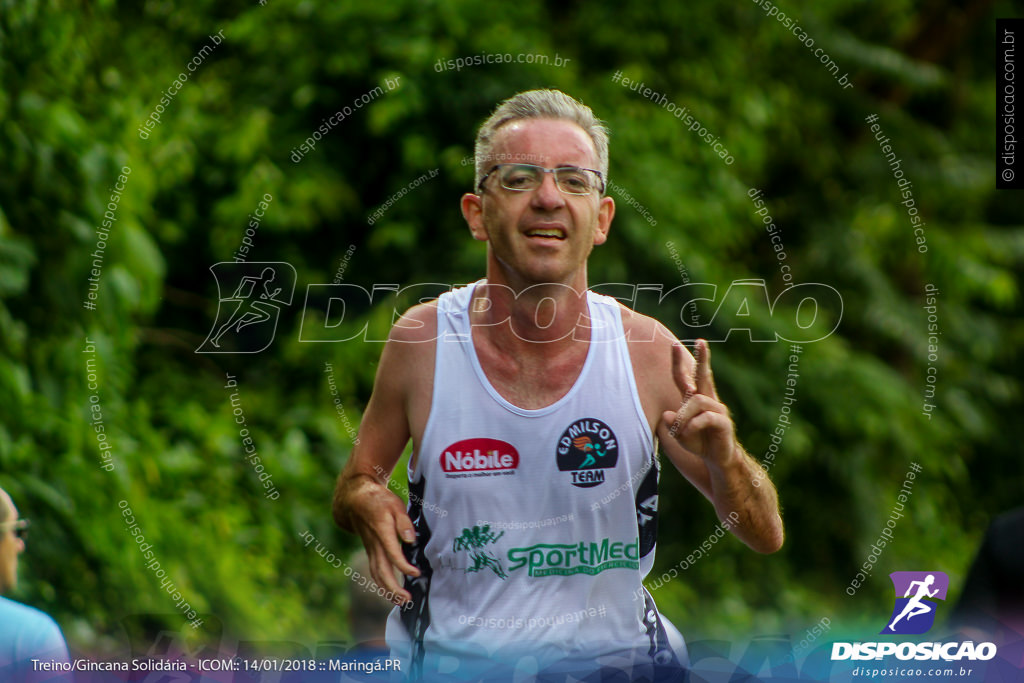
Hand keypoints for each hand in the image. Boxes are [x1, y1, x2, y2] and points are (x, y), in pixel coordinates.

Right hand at [345, 478, 420, 605]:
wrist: (355, 500)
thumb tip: (411, 540)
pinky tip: (390, 593)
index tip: (416, 573)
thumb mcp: (395, 505)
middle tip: (407, 599)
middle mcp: (374, 545)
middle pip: (382, 571)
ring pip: (376, 575)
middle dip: (394, 587)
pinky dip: (382, 585)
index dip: (404, 566)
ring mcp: (370, 550)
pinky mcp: (370, 552)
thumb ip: (404, 523)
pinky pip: (374, 572)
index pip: (392, 553)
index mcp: (382, 531)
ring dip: (387, 590)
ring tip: (401, 601)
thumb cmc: (379, 501)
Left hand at [660, 339, 737, 468]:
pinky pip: (705, 417)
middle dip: (703, 357)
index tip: (674, 345)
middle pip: (704, 375)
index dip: (679, 363)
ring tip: (682, 431)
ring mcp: (717, 409)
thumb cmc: (698, 442)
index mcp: (694, 399)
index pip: (685, 378)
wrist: (717, 460)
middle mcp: (707, 400)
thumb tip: (667, 415)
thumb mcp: (678, 434)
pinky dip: (693, 425)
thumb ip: (672, 424)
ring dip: (684, 416)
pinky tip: (689, 433)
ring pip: (696, 400)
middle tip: (701, 341)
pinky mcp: (723, 422)